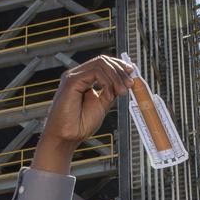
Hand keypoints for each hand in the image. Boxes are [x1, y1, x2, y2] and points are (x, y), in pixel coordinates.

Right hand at [32, 56, 133, 173]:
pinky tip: (109, 94)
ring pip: (100, 64)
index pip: (103, 64)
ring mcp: (73, 77)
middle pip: (103, 61)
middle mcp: (78, 75)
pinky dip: (107, 81)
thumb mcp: (102, 105)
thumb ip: (110, 92)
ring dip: (116, 76)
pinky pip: (94, 73)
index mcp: (84, 79)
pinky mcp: (71, 81)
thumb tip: (124, 81)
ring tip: (122, 92)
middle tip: (130, 84)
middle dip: (120, 71)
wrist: (67, 138)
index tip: (132, 74)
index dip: (119, 66)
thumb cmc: (80, 125)